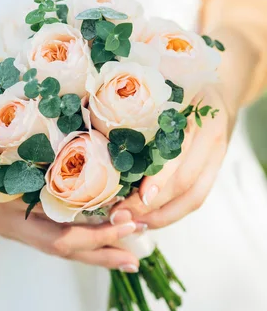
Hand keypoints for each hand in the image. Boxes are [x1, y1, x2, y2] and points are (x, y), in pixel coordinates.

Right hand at [0, 121, 139, 272]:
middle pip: (66, 250)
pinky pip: (54, 235)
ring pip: (61, 246)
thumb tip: (76, 147)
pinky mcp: (18, 219)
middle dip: (102, 253)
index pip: (62, 238)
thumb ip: (28, 155)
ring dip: (94, 249)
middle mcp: (16, 229)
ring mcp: (16, 227)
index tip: (127, 226)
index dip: (96, 235)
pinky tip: (97, 231)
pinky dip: (79, 236)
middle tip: (137, 255)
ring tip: (126, 252)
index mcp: (11, 218)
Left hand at [111, 85, 236, 228]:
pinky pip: (196, 199)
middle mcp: (213, 140)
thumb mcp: (166, 87)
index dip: (160, 179)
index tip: (137, 196)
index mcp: (200, 116)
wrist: (219, 88)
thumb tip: (91, 114)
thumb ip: (141, 104)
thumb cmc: (182, 86)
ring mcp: (217, 158)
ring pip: (193, 198)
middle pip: (185, 183)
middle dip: (151, 205)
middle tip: (118, 215)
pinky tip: (147, 219)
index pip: (180, 155)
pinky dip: (171, 214)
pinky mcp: (214, 171)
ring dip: (161, 217)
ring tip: (130, 224)